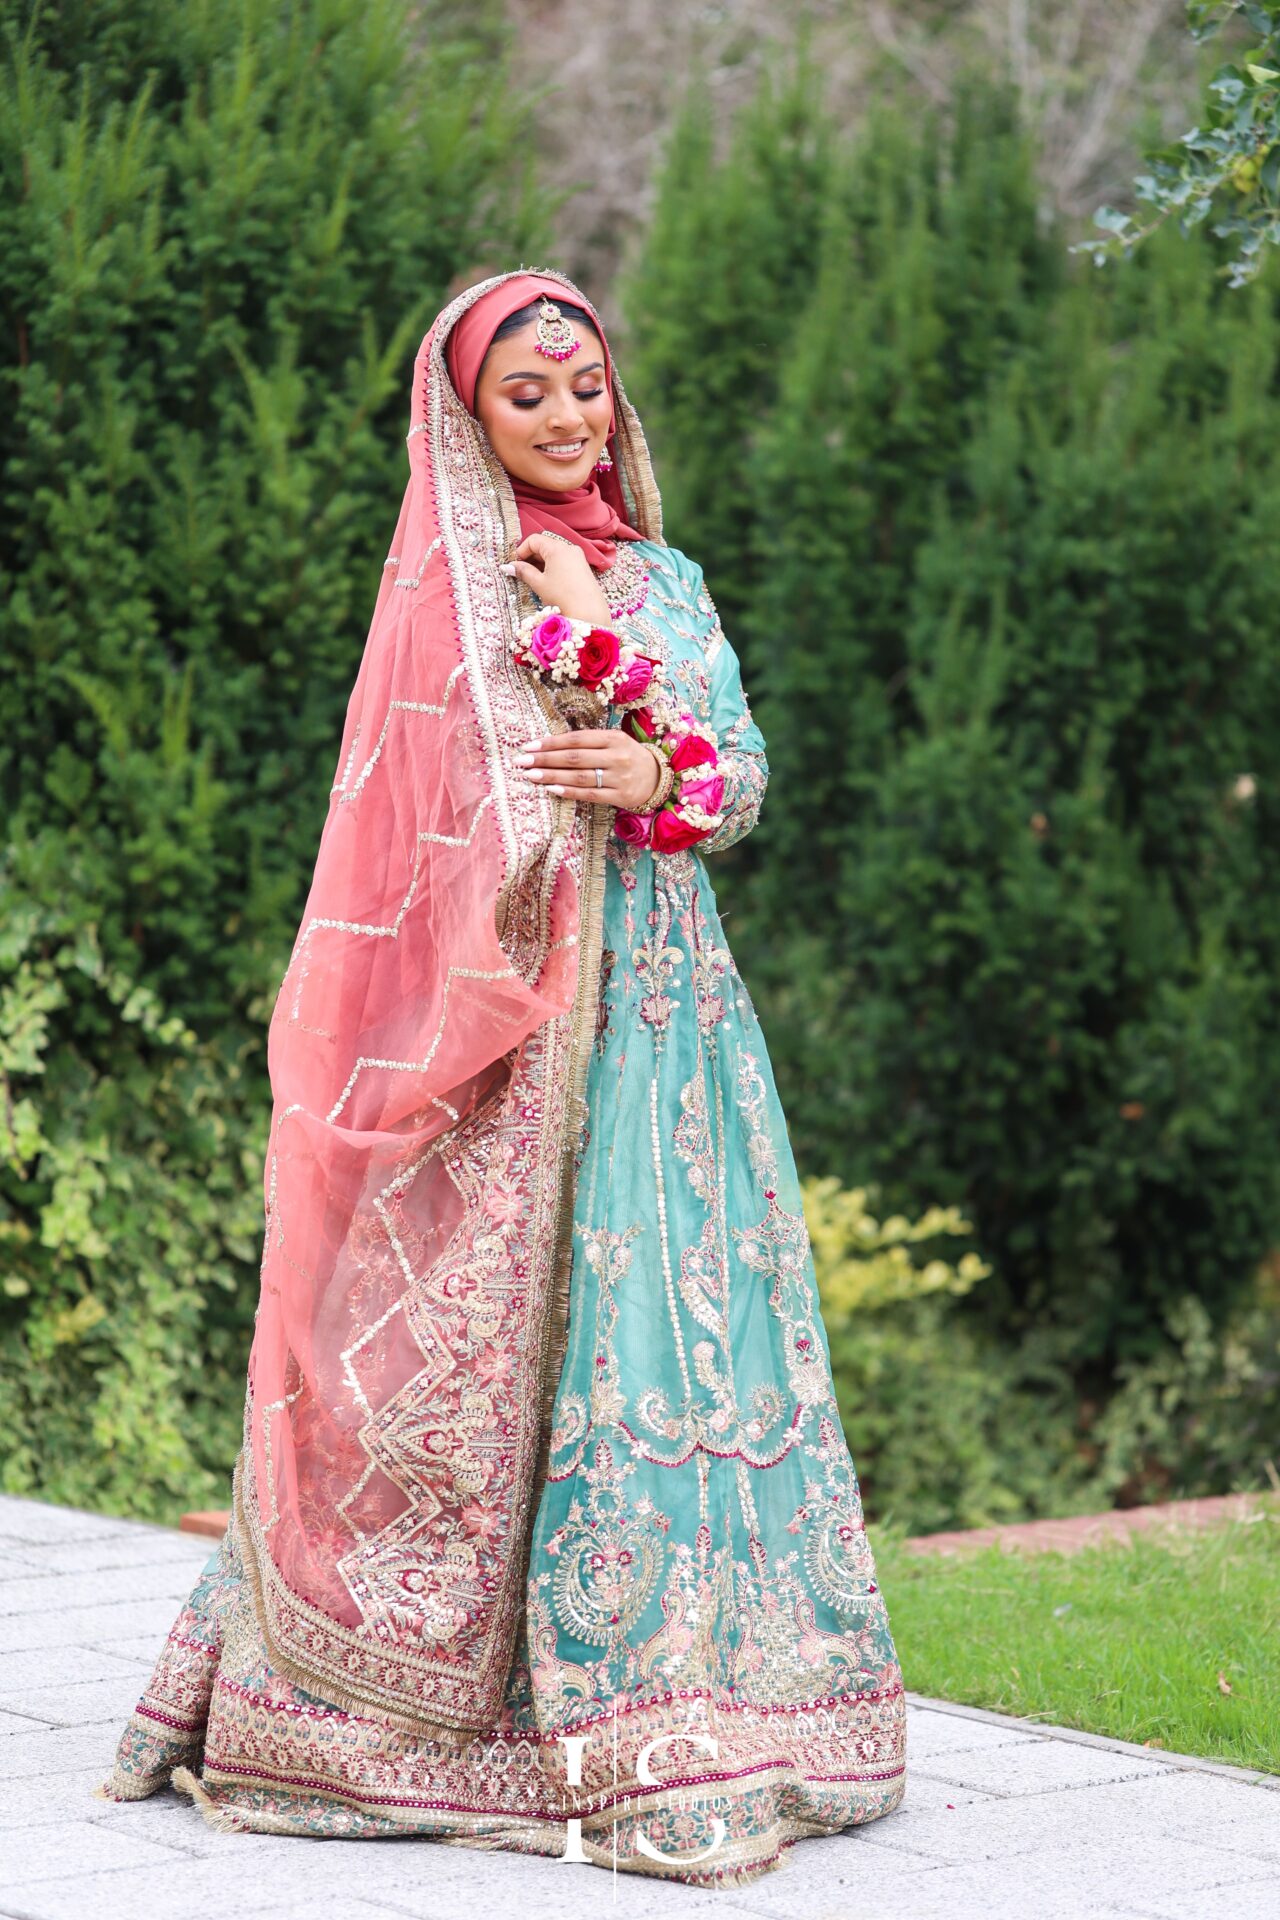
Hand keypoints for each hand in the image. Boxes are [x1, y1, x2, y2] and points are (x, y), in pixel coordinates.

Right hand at [507, 532, 612, 625]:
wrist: (589, 613)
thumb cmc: (562, 597)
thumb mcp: (539, 584)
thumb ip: (523, 572)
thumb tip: (508, 566)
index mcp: (557, 548)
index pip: (534, 540)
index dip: (521, 550)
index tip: (515, 564)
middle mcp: (569, 548)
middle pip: (544, 545)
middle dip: (531, 557)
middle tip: (521, 572)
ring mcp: (578, 557)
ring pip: (554, 554)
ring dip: (541, 563)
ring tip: (533, 578)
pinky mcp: (582, 567)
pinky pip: (563, 561)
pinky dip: (552, 567)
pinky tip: (547, 581)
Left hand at [515, 727, 662, 809]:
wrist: (658, 778)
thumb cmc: (628, 757)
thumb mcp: (614, 742)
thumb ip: (588, 742)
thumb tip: (550, 745)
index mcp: (614, 738)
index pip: (577, 739)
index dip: (551, 743)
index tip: (529, 746)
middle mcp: (617, 756)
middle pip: (574, 758)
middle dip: (545, 759)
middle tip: (521, 761)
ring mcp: (620, 778)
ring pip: (579, 777)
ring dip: (552, 776)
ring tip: (531, 775)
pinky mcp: (621, 796)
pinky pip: (590, 795)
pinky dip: (569, 792)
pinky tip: (551, 789)